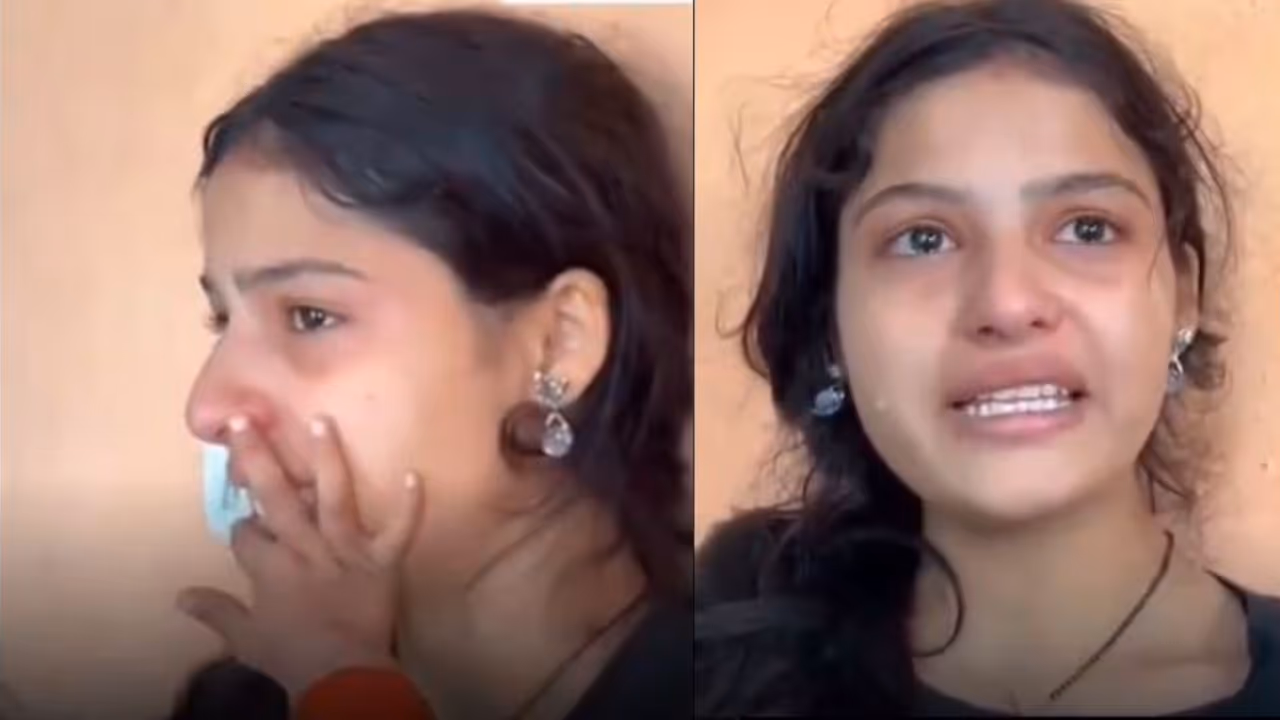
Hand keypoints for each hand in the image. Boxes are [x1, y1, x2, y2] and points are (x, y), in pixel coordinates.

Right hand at [178, 415, 423, 697]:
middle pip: (277, 498)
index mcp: (270, 567)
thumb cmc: (291, 656)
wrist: (341, 675)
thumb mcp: (244, 638)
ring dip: (328, 460)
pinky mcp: (382, 562)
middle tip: (247, 420)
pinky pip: (398, 530)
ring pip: (335, 498)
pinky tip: (416, 475)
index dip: (242, 526)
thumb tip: (180, 596)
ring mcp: (346, 551)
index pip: (246, 533)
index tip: (243, 519)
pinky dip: (409, 506)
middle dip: (259, 459)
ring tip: (322, 421)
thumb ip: (216, 611)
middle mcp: (306, 549)